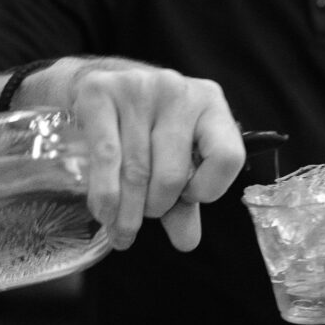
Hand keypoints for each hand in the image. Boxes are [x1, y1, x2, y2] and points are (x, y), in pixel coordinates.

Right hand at [52, 58, 245, 251]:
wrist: (97, 81)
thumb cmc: (144, 126)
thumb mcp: (173, 158)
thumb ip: (184, 200)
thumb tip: (187, 243)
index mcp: (210, 103)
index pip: (227, 156)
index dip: (208, 189)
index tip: (188, 198)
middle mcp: (178, 90)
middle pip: (173, 174)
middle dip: (156, 208)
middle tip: (142, 219)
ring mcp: (138, 87)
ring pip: (137, 170)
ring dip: (126, 211)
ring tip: (120, 229)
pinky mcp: (100, 92)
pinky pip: (106, 156)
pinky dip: (105, 193)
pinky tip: (103, 212)